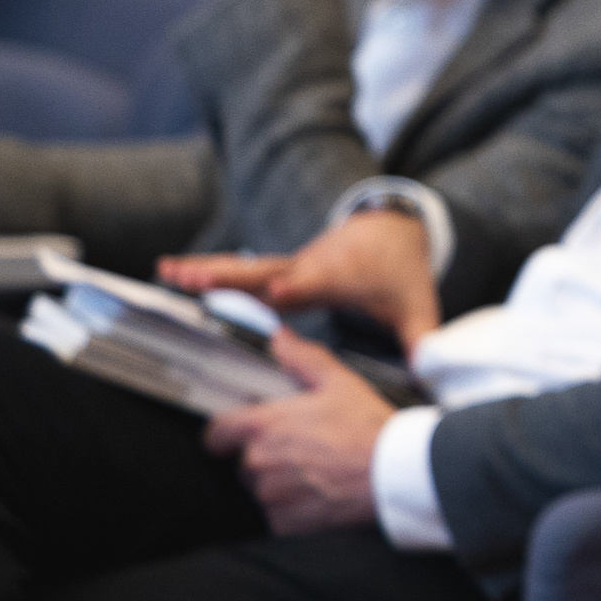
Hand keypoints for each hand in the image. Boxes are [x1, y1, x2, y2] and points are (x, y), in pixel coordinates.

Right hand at [160, 207, 441, 347]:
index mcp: (338, 276)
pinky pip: (241, 272)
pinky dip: (208, 271)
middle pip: (263, 272)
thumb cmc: (401, 272)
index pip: (310, 283)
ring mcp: (290, 266)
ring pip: (244, 269)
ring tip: (167, 271)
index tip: (274, 291)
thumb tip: (433, 372)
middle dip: (229, 275)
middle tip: (191, 278)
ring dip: (206, 270)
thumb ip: (422, 339)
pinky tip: (172, 273)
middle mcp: (307, 268)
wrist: (392, 227)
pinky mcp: (279, 269)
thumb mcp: (418, 306)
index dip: (293, 288)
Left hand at [201, 333, 392, 533]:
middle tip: (298, 452)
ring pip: (261, 489)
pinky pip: (277, 515)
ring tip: (312, 473)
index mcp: (263, 426)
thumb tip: (280, 339)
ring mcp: (271, 494)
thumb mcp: (338, 382)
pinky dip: (292, 508)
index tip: (232, 437)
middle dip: (263, 457)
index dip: (223, 434)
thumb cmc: (368, 429)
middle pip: (242, 462)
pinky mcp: (285, 522)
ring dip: (278, 483)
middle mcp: (259, 462)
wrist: (393, 474)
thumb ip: (302, 359)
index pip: (216, 433)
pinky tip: (317, 494)